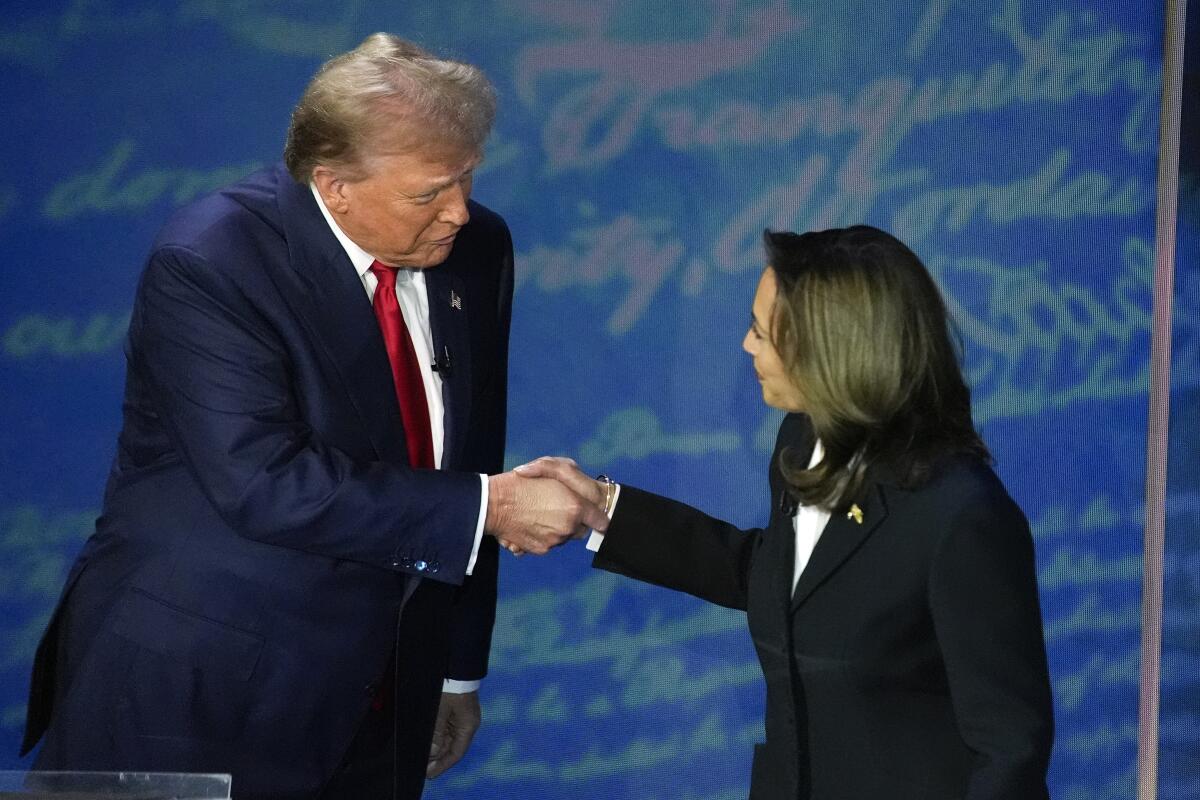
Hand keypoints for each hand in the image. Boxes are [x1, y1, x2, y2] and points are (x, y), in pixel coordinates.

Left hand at [426, 690, 480, 777]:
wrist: (457, 666)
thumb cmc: (450, 687)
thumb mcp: (440, 710)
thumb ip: (436, 732)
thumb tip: (432, 751)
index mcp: (467, 726)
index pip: (456, 753)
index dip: (443, 765)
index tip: (429, 773)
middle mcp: (467, 725)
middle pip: (452, 747)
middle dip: (437, 758)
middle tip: (421, 766)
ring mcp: (462, 718)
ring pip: (448, 739)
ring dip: (436, 748)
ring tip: (422, 756)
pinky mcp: (456, 711)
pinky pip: (447, 730)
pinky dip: (437, 738)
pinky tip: (427, 742)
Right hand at [485, 459, 607, 554]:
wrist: (494, 503)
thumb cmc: (523, 481)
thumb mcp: (552, 466)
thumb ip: (573, 480)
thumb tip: (581, 500)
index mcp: (575, 507)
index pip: (600, 520)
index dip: (597, 516)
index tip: (593, 515)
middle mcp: (568, 527)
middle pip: (580, 529)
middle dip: (573, 520)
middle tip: (556, 507)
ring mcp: (555, 540)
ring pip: (564, 536)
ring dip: (557, 527)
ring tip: (539, 513)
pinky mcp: (541, 549)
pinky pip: (549, 543)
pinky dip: (543, 535)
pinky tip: (531, 522)